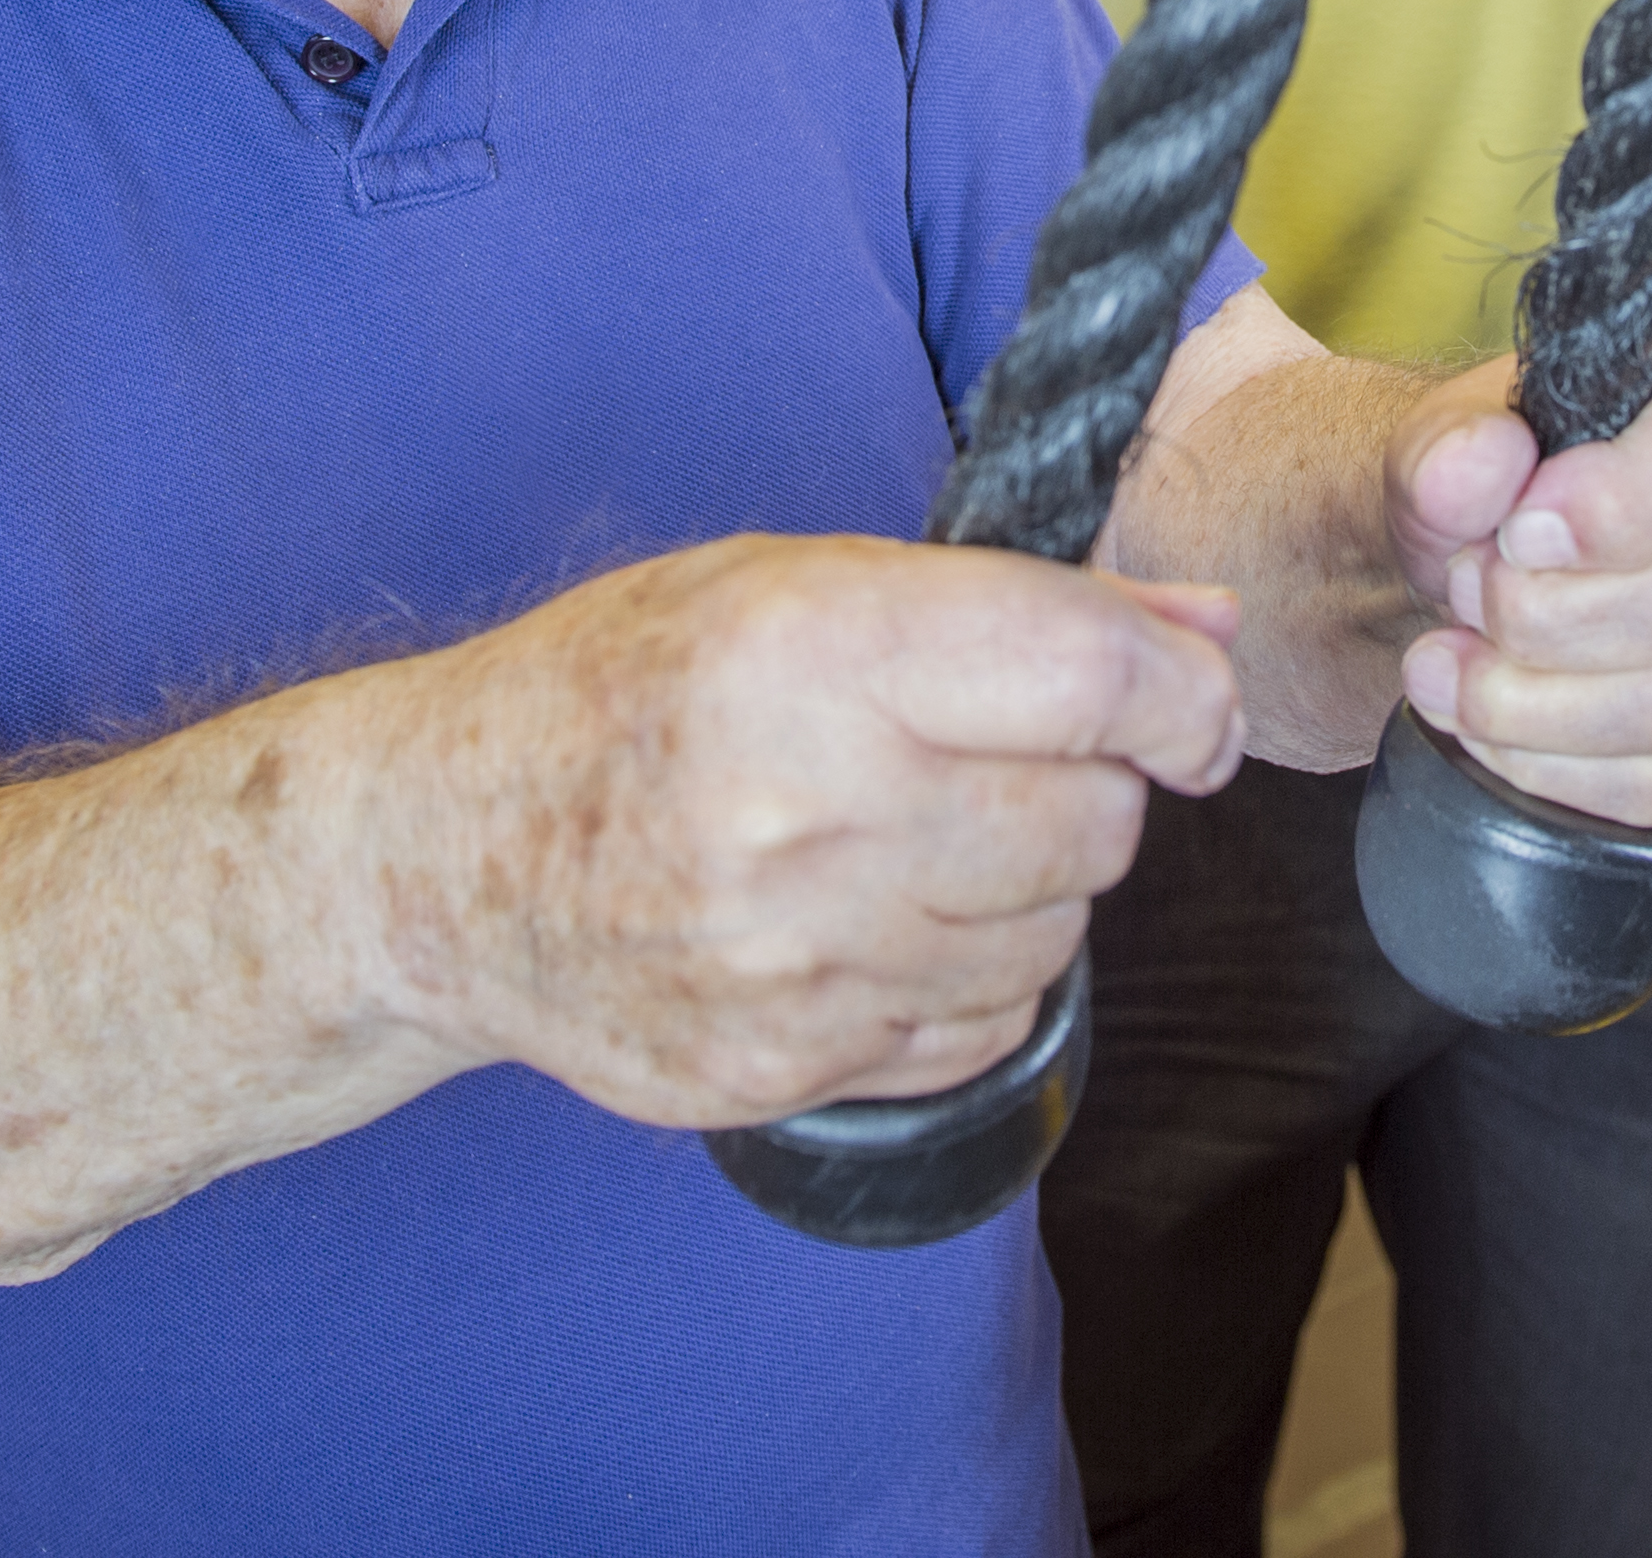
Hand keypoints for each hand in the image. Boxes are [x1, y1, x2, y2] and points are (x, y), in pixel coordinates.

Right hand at [370, 535, 1241, 1129]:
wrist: (440, 856)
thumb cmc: (624, 687)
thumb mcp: (794, 582)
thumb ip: (1019, 603)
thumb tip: (1212, 626)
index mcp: (814, 647)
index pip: (1097, 673)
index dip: (1184, 693)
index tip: (1186, 706)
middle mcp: (809, 808)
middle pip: (1097, 822)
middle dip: (1093, 784)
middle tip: (1008, 757)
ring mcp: (794, 960)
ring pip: (1055, 935)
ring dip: (1030, 886)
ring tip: (921, 836)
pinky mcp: (783, 1068)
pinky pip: (982, 1027)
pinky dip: (967, 977)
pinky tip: (881, 922)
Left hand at [1382, 319, 1651, 828]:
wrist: (1496, 554)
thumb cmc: (1496, 481)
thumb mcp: (1448, 437)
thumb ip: (1451, 447)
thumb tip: (1476, 471)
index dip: (1617, 509)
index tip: (1515, 534)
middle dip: (1548, 621)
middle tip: (1459, 593)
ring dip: (1537, 706)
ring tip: (1444, 668)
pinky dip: (1566, 773)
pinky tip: (1491, 734)